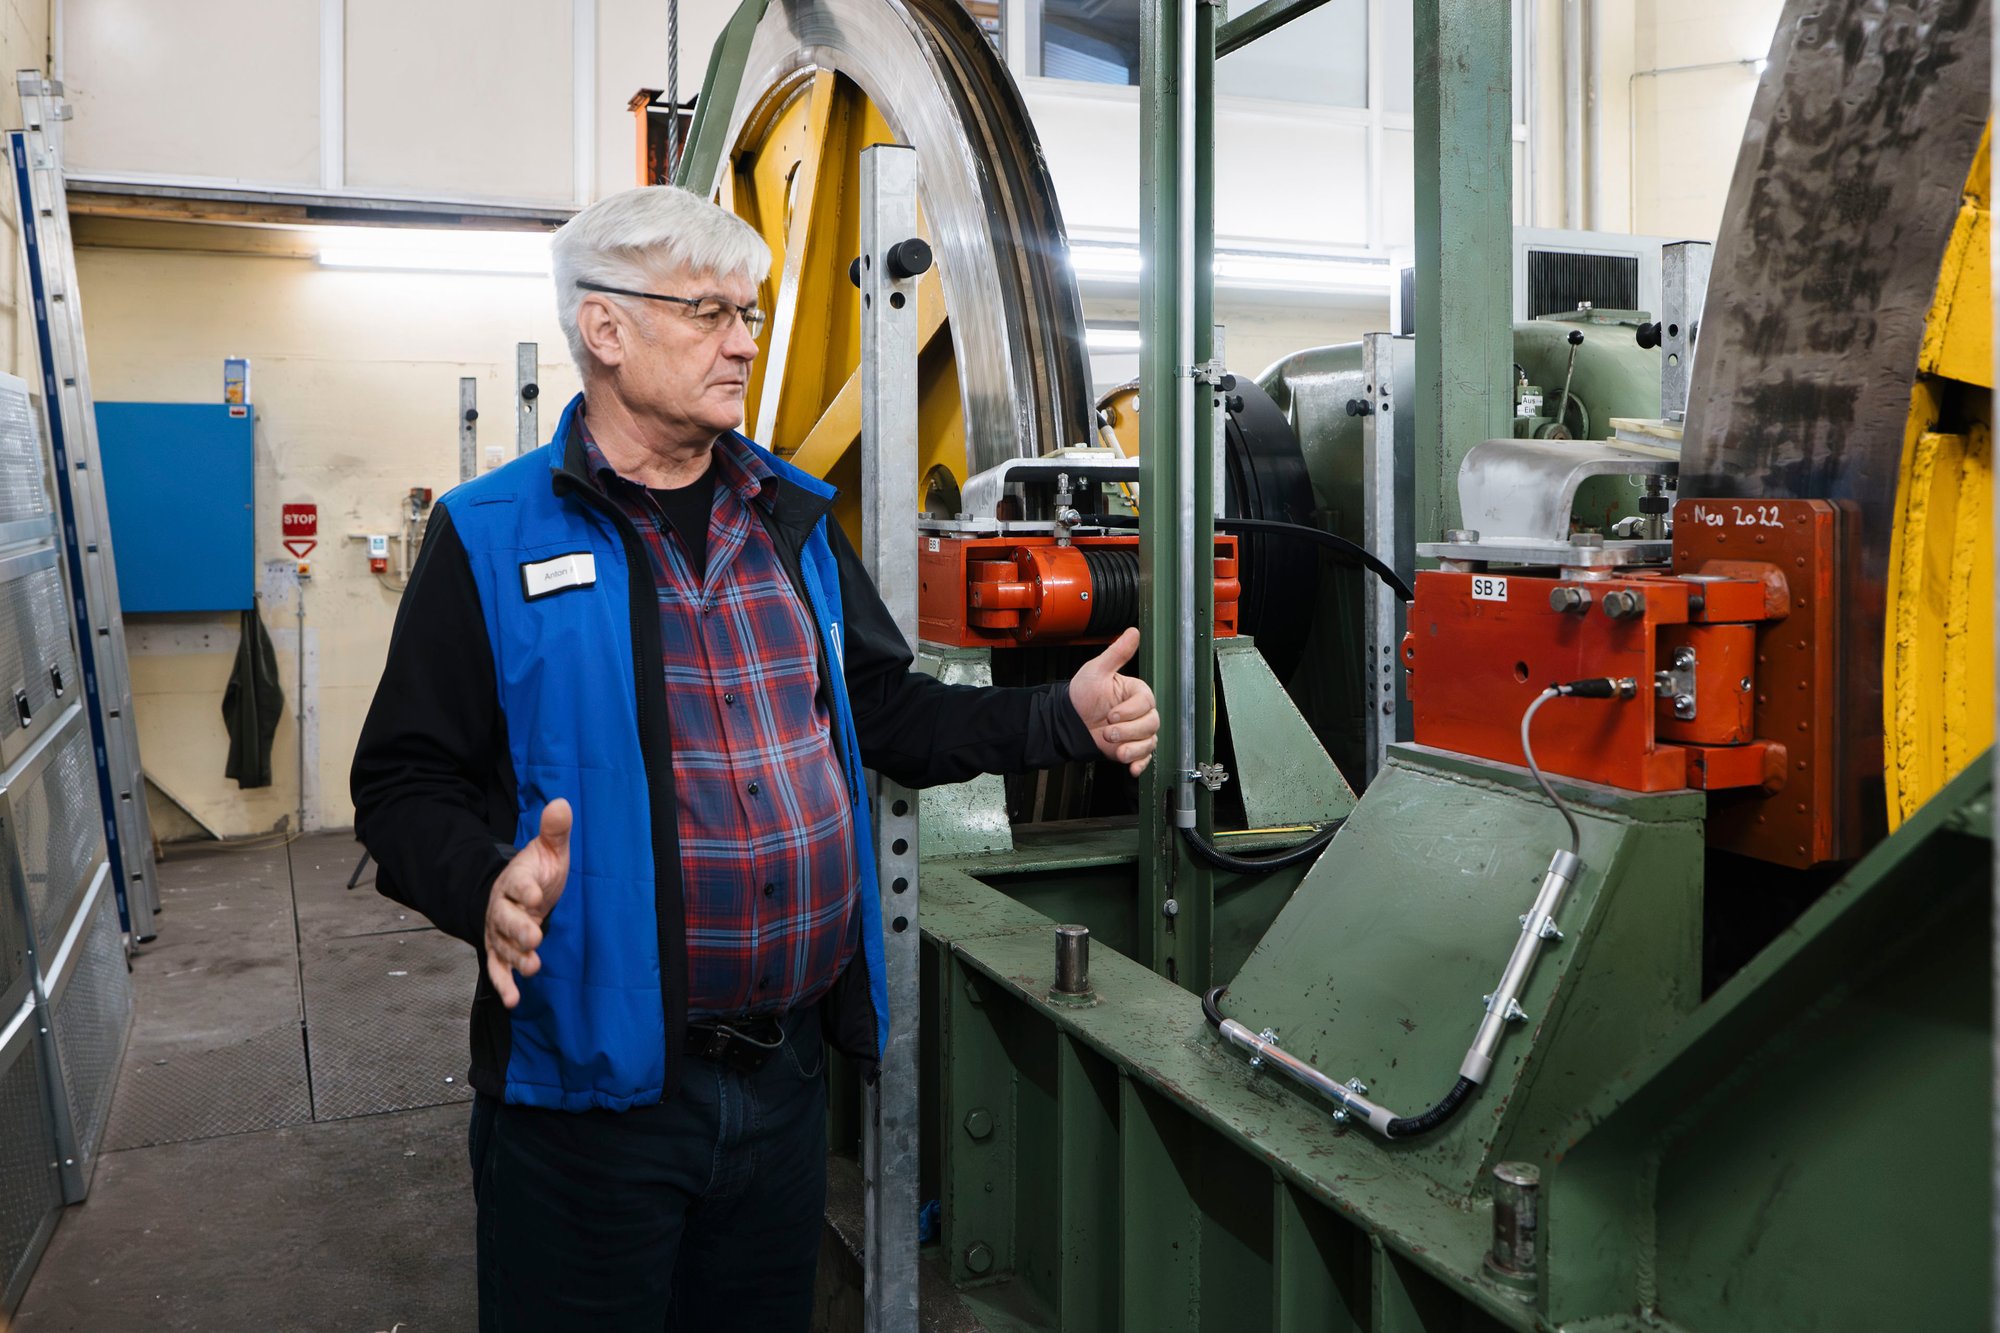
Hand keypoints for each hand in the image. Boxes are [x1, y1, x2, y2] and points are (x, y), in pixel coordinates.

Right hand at [485, 798, 571, 1008]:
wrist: (521, 895)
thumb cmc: (539, 872)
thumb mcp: (550, 850)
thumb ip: (555, 831)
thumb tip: (562, 802)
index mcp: (516, 880)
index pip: (518, 883)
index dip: (526, 889)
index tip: (537, 895)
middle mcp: (502, 907)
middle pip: (506, 918)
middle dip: (518, 928)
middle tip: (534, 937)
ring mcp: (499, 932)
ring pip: (503, 946)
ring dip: (516, 958)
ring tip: (533, 967)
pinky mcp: (501, 952)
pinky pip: (498, 969)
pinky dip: (504, 984)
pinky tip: (513, 1000)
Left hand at [1068, 627, 1159, 775]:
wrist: (1067, 721)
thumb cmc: (1081, 694)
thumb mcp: (1097, 671)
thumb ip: (1117, 653)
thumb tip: (1133, 631)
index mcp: (1136, 692)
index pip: (1146, 702)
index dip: (1130, 711)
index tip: (1111, 714)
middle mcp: (1140, 713)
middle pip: (1151, 724)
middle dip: (1129, 730)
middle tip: (1108, 731)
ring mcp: (1137, 732)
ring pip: (1149, 742)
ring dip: (1132, 748)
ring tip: (1113, 746)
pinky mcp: (1131, 748)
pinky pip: (1144, 758)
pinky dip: (1139, 764)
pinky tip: (1131, 768)